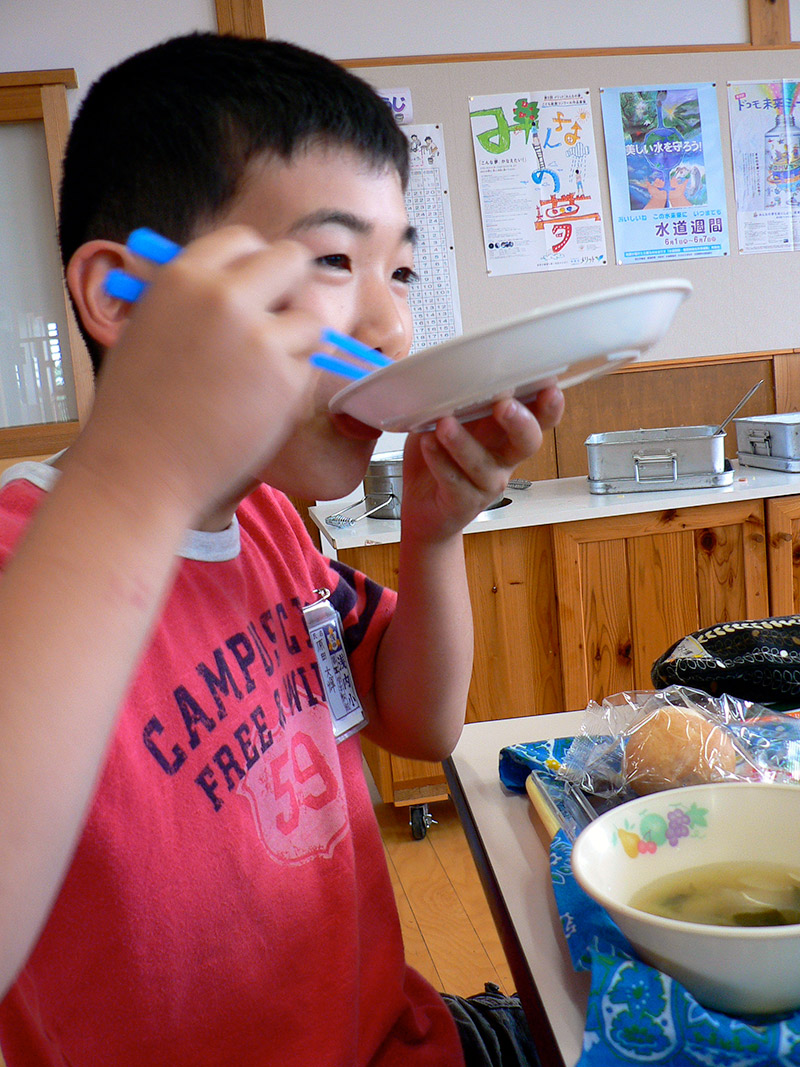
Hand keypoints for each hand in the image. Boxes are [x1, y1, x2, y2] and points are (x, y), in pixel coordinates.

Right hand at [74, 226, 320, 522]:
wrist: (140, 471)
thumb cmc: (137, 410)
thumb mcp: (149, 330)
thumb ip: (191, 299)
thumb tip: (235, 280)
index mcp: (182, 278)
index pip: (243, 240)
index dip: (255, 264)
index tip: (257, 288)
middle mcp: (224, 297)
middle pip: (291, 259)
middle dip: (291, 288)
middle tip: (279, 320)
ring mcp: (260, 337)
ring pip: (311, 319)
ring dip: (296, 343)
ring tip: (257, 377)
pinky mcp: (285, 380)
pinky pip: (309, 366)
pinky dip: (294, 382)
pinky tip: (256, 405)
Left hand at [399, 386, 564, 541]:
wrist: (422, 510)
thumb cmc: (437, 460)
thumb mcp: (445, 421)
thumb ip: (455, 401)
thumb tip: (449, 368)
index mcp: (504, 433)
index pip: (537, 416)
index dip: (548, 403)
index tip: (548, 383)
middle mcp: (502, 459)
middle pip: (528, 441)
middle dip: (521, 421)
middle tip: (504, 404)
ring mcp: (486, 483)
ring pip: (484, 465)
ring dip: (465, 441)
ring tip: (444, 424)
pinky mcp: (464, 502)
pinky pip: (455, 481)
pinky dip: (440, 461)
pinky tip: (428, 444)